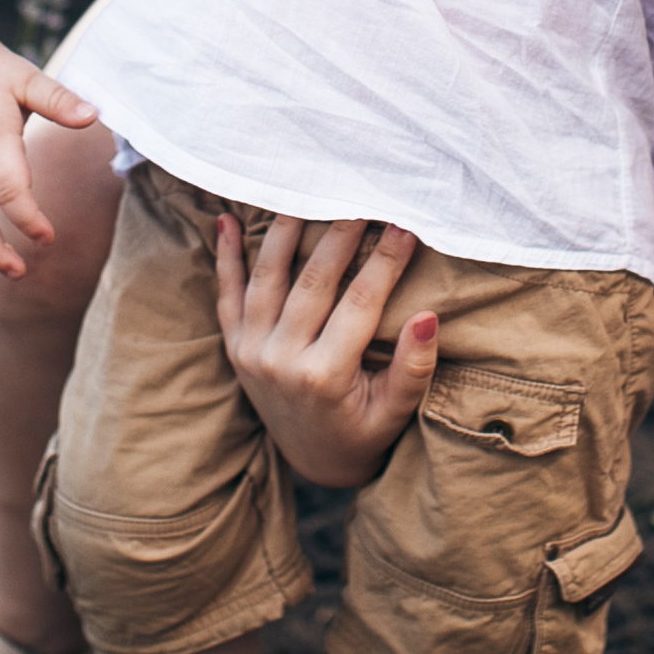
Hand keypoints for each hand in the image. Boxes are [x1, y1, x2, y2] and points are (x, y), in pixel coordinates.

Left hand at [215, 214, 438, 488]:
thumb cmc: (363, 432)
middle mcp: (280, 360)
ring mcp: (252, 351)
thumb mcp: (395, 412)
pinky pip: (227, 294)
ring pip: (267, 277)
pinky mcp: (235, 346)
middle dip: (341, 234)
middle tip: (362, 196)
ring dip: (285, 231)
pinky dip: (226, 256)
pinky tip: (227, 219)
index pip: (360, 303)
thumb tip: (427, 317)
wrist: (314, 461)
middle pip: (313, 281)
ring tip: (305, 192)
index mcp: (324, 376)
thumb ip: (413, 368)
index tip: (406, 225)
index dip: (385, 261)